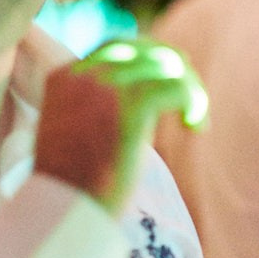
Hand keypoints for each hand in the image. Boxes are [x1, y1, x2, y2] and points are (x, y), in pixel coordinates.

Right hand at [33, 38, 200, 213]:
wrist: (62, 209)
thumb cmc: (70, 187)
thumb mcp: (74, 135)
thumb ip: (95, 110)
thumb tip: (136, 107)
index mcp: (65, 77)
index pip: (116, 47)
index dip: (149, 62)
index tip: (167, 87)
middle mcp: (85, 73)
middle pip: (144, 49)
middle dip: (174, 68)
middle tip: (191, 98)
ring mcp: (108, 85)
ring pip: (167, 65)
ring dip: (190, 89)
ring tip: (196, 119)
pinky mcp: (133, 104)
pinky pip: (178, 88)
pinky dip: (195, 103)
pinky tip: (196, 126)